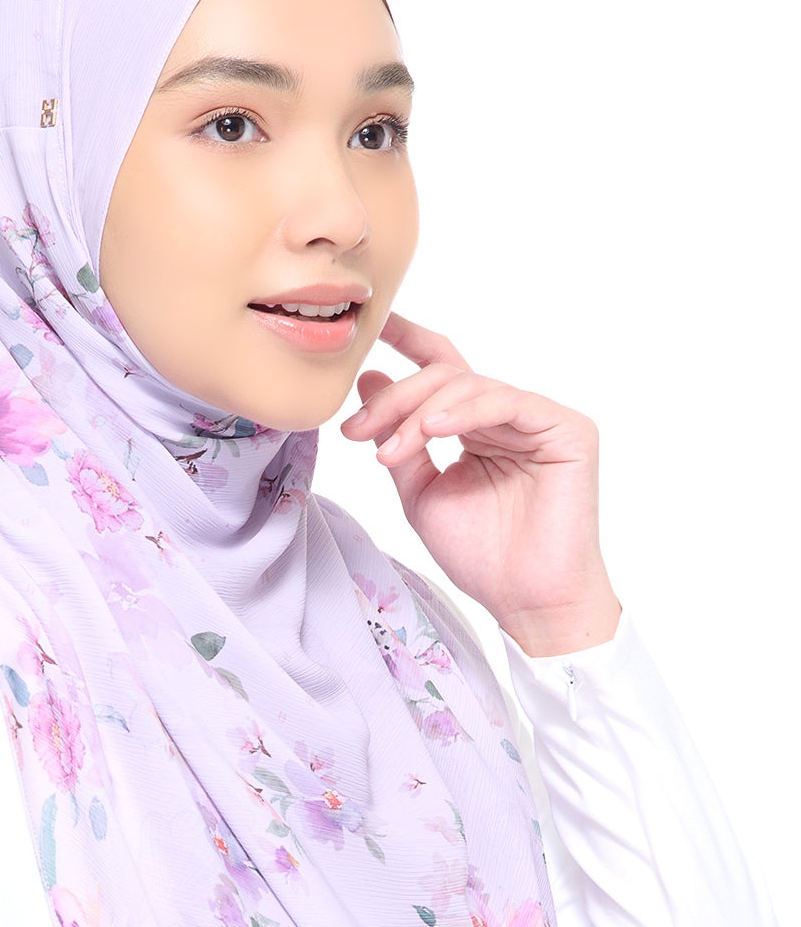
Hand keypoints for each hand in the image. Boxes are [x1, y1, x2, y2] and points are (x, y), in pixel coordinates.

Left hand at [340, 312, 621, 655]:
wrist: (525, 599)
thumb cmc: (482, 555)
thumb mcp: (421, 493)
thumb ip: (399, 438)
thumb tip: (369, 379)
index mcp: (476, 426)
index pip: (441, 368)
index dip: (407, 340)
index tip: (370, 326)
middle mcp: (507, 416)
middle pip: (445, 377)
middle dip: (395, 399)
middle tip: (358, 430)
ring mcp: (539, 419)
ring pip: (469, 387)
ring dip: (420, 414)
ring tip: (391, 449)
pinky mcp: (567, 429)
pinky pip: (508, 402)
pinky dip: (466, 412)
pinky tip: (434, 430)